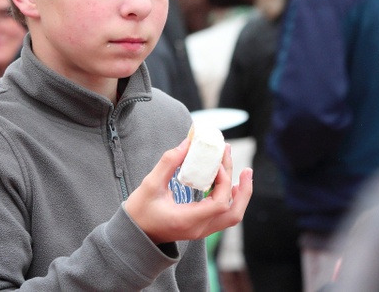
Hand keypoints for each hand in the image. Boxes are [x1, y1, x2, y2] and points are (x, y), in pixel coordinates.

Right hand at [124, 139, 252, 244]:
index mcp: (187, 220)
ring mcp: (201, 231)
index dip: (224, 182)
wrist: (133, 235)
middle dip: (243, 189)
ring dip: (240, 195)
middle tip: (245, 168)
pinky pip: (223, 215)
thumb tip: (187, 143)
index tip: (216, 164)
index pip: (219, 204)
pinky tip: (229, 184)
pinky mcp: (200, 227)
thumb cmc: (139, 212)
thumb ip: (168, 163)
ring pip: (231, 216)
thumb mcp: (150, 185)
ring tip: (243, 174)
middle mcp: (199, 229)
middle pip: (233, 213)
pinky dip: (230, 198)